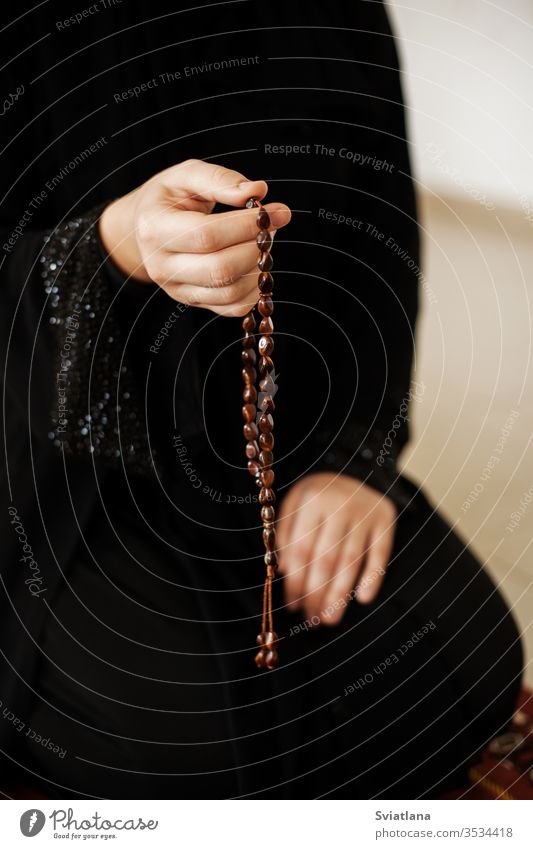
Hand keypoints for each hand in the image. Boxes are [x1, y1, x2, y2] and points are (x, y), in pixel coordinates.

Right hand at [99, 158, 290, 315]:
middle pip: (219, 269)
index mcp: (155, 228)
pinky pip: (231, 307)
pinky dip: (254, 290)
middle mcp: (161, 265)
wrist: (145, 228)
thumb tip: (257, 191)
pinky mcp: (193, 301)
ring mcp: (176, 288)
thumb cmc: (169, 198)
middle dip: (256, 249)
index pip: (207, 234)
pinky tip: (256, 265)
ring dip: (258, 269)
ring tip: (262, 244)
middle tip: (272, 228)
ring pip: (229, 291)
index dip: (246, 225)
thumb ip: (220, 179)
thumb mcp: (186, 175)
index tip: (277, 212)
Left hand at [277, 472, 396, 625]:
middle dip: (316, 594)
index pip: (301, 550)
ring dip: (340, 595)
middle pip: (325, 559)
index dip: (295, 582)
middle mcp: (339, 504)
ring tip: (331, 619)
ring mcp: (365, 512)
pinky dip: (373, 577)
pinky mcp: (385, 519)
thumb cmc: (319, 496)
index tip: (292, 605)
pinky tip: (364, 599)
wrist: (357, 469)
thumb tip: (286, 572)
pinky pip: (380, 554)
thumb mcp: (295, 504)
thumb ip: (286, 535)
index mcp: (311, 500)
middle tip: (311, 620)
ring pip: (351, 561)